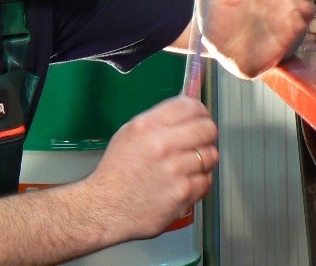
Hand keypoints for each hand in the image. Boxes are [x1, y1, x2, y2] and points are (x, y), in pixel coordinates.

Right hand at [84, 96, 217, 240]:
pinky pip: (206, 181)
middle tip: (200, 140)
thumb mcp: (129, 133)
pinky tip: (183, 183)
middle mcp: (162, 145)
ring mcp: (174, 171)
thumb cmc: (117, 172)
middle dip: (206, 134)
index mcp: (147, 126)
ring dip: (203, 160)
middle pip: (207, 129)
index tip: (200, 117)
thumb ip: (159, 119)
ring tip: (188, 165)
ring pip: (210, 156)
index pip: (190, 106)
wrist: (105, 208)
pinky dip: (198, 182)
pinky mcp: (182, 194)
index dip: (200, 111)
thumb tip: (187, 106)